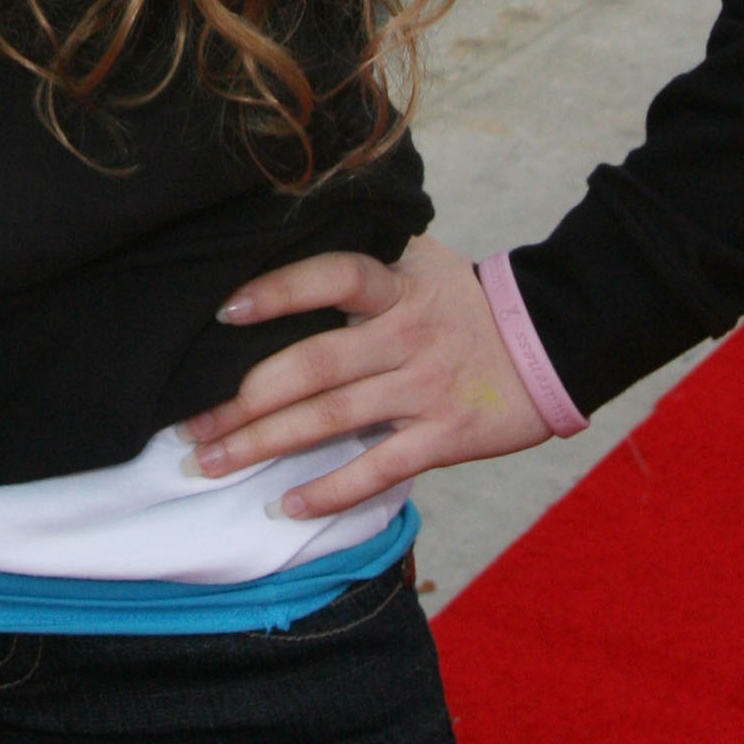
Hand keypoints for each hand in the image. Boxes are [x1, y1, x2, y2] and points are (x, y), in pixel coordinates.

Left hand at [182, 235, 549, 517]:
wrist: (551, 342)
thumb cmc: (463, 300)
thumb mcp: (418, 261)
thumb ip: (361, 259)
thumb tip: (283, 238)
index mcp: (397, 285)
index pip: (334, 277)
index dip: (279, 291)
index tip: (224, 311)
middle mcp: (406, 335)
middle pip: (315, 365)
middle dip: (245, 400)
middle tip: (191, 425)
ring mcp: (425, 388)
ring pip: (333, 420)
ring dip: (266, 445)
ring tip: (213, 463)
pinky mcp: (445, 437)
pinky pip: (379, 468)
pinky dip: (332, 492)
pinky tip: (287, 505)